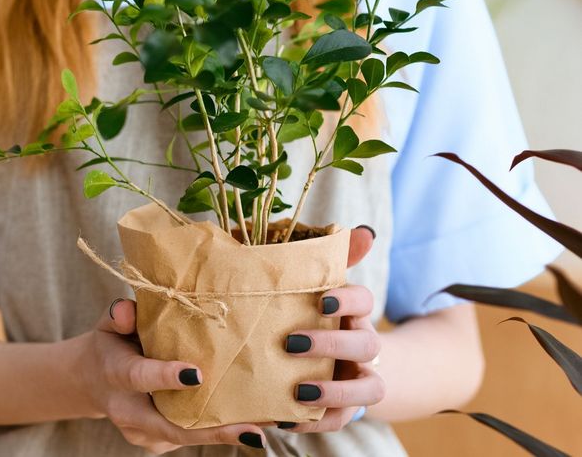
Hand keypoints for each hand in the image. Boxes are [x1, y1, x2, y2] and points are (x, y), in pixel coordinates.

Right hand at [73, 298, 269, 451]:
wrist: (92, 381)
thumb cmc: (111, 344)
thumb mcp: (109, 324)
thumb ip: (120, 314)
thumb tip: (129, 310)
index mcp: (116, 374)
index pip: (140, 377)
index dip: (166, 377)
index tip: (198, 376)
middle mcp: (128, 412)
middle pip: (171, 425)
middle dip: (212, 431)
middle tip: (252, 431)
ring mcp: (143, 433)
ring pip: (185, 436)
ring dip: (224, 434)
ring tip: (266, 427)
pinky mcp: (157, 443)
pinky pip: (190, 438)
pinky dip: (218, 433)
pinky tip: (250, 424)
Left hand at [280, 226, 385, 432]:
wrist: (336, 361)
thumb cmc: (313, 315)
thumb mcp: (318, 287)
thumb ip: (333, 258)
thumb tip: (364, 231)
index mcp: (354, 313)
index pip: (365, 300)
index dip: (349, 299)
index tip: (323, 300)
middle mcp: (363, 346)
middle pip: (365, 344)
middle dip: (333, 344)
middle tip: (292, 343)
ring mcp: (358, 380)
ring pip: (368, 390)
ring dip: (335, 391)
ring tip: (299, 390)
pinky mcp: (344, 409)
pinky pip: (338, 421)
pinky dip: (315, 422)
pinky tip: (285, 419)